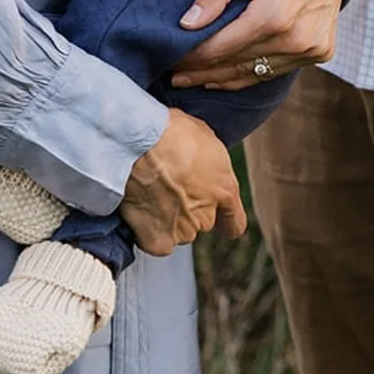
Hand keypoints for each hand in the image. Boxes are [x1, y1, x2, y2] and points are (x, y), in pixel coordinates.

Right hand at [119, 109, 246, 255]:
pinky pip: (156, 242)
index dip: (226, 222)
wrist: (138, 146)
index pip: (234, 222)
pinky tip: (139, 211)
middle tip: (168, 186)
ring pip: (177, 231)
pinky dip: (148, 231)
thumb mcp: (202, 135)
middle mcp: (207, 214)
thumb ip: (208, 160)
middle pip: (200, 221)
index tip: (223, 224)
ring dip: (167, 219)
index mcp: (224, 188)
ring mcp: (183, 230)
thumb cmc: (168, 132)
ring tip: (149, 193)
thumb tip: (203, 161)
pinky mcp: (159, 240)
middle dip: (188, 208)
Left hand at [171, 0, 349, 90]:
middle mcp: (296, 39)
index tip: (170, 60)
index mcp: (275, 15)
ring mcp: (312, 48)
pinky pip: (277, 70)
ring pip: (257, 73)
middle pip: (236, 65)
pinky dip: (252, 72)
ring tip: (196, 80)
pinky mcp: (322, 51)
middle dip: (202, 72)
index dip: (192, 57)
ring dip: (224, 78)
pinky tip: (230, 74)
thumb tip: (186, 25)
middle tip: (175, 76)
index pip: (221, 48)